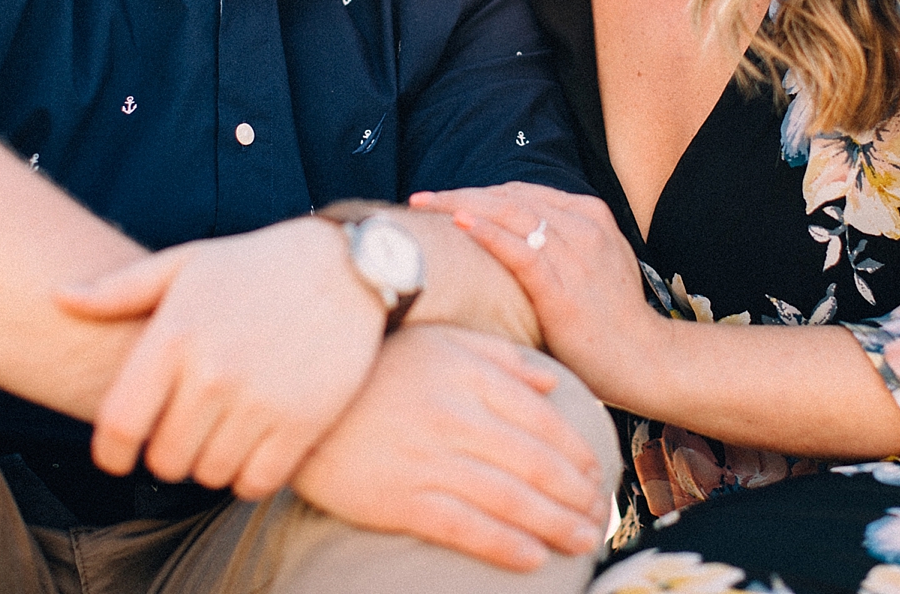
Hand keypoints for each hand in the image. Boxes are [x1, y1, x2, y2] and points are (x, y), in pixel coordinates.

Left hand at [56, 217, 383, 496]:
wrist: (348, 265)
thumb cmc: (256, 265)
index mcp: (175, 336)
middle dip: (167, 454)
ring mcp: (260, 400)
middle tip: (183, 435)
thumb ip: (120, 290)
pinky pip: (257, 483)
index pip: (118, 425)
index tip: (118, 456)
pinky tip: (253, 449)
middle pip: (165, 459)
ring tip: (220, 436)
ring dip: (210, 464)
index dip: (110, 453)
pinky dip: (249, 477)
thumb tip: (57, 297)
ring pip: (210, 475)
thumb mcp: (186, 264)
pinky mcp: (303, 422)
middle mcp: (213, 372)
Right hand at [292, 324, 610, 571]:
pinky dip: (504, 545)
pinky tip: (533, 558)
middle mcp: (456, 415)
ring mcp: (428, 459)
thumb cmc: (376, 367)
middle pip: (535, 462)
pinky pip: (464, 527)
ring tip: (582, 540)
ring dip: (555, 524)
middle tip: (599, 513)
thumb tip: (550, 379)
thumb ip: (498, 356)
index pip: (541, 418)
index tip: (595, 473)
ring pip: (509, 499)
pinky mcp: (400, 499)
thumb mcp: (439, 342)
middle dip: (576, 494)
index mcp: (469, 375)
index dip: (576, 451)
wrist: (300, 398)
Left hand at [409, 183, 664, 405]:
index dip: (480, 193)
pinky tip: (459, 223)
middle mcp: (584, 226)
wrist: (645, 360)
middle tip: (422, 200)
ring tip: (427, 206)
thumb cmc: (611, 321)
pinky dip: (488, 233)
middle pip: (510, 198)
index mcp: (591, 215)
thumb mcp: (593, 266)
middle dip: (462, 194)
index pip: (523, 193)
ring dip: (462, 205)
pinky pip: (520, 251)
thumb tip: (511, 240)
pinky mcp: (564, 286)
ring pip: (509, 215)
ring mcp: (576, 254)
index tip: (444, 199)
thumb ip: (561, 246)